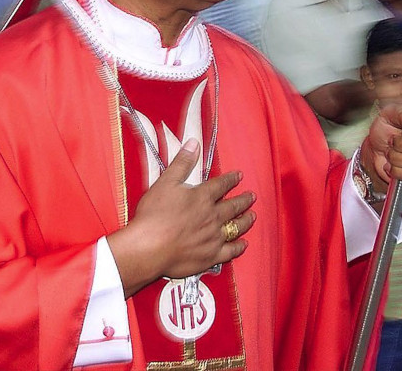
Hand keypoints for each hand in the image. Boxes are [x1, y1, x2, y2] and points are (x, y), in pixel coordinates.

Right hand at [107, 139, 255, 297]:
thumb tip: (194, 144)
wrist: (149, 247)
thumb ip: (182, 163)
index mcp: (202, 197)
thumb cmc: (154, 215)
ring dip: (246, 221)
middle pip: (233, 206)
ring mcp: (213, 237)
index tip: (239, 176)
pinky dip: (239, 247)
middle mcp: (212, 216)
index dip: (231, 179)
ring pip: (236, 227)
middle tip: (251, 196)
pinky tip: (243, 244)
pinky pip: (230, 251)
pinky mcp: (210, 256)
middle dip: (244, 200)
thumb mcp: (165, 182)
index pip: (222, 185)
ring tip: (252, 216)